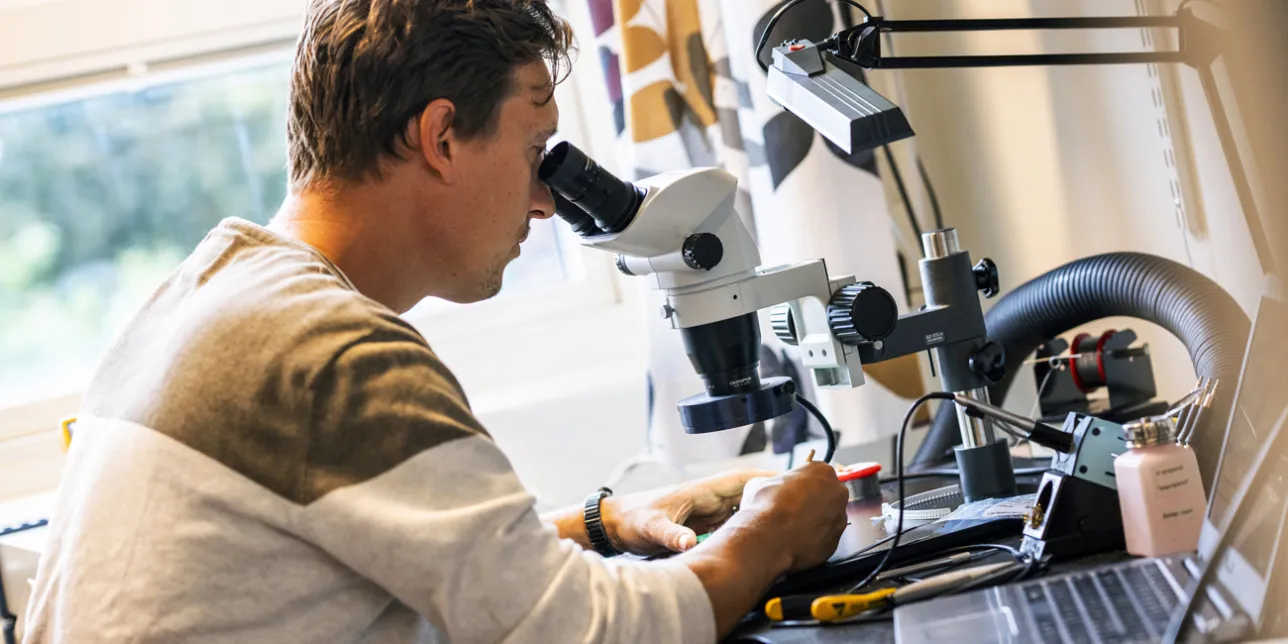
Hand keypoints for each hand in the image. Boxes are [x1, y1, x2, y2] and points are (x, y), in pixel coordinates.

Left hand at [600, 469, 776, 555]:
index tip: (792, 482)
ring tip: (788, 522)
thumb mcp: (651, 528)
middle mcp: (708, 498)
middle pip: (750, 494)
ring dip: (762, 513)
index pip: (742, 478)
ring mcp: (708, 511)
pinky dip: (748, 529)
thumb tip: (688, 543)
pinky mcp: (704, 525)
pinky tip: (761, 538)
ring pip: (744, 509)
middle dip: (773, 497)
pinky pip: (733, 524)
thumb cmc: (630, 519)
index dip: (768, 478)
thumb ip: (671, 535)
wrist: (614, 526)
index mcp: (702, 490)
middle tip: (800, 506)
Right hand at [726, 462, 848, 571]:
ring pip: (828, 518)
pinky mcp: (835, 542)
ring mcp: (839, 519)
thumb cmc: (765, 506)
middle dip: (813, 502)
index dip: (802, 484)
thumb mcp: (761, 482)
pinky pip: (824, 539)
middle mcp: (837, 493)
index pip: (816, 473)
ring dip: (814, 522)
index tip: (791, 491)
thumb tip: (769, 488)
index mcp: (823, 471)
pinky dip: (813, 540)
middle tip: (793, 510)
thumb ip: (774, 482)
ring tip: (793, 528)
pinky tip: (796, 540)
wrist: (767, 538)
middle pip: (828, 495)